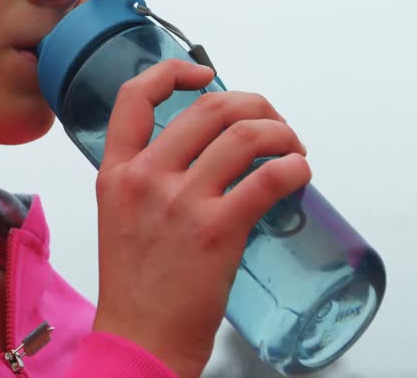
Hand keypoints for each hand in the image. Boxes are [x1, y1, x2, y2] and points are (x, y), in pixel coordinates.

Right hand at [90, 60, 311, 377]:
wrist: (140, 343)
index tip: (205, 74)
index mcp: (116, 173)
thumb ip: (148, 181)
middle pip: (209, 108)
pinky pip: (268, 177)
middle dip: (253, 105)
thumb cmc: (137, 290)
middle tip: (273, 124)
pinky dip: (294, 166)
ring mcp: (181, 202)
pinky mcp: (216, 230)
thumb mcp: (121, 218)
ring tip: (293, 150)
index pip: (135, 97)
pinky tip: (300, 173)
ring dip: (281, 134)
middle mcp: (146, 178)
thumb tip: (203, 156)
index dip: (173, 72)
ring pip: (245, 135)